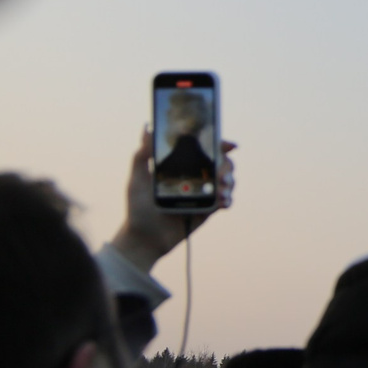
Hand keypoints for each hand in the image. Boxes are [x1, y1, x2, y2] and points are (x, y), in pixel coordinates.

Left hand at [107, 128, 236, 273]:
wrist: (144, 239)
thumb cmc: (137, 209)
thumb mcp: (137, 180)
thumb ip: (142, 155)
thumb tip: (146, 128)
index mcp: (182, 165)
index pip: (205, 148)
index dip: (220, 143)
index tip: (229, 145)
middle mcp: (196, 176)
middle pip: (222, 162)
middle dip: (228, 166)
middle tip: (221, 175)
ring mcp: (204, 193)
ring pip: (227, 180)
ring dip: (230, 182)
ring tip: (221, 190)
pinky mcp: (208, 209)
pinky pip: (225, 201)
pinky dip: (228, 199)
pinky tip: (223, 202)